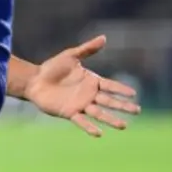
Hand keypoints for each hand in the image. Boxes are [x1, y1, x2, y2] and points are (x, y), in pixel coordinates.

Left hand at [24, 35, 141, 136]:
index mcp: (91, 81)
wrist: (34, 80)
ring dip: (111, 119)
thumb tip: (104, 38)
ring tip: (124, 125)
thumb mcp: (71, 56)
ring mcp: (80, 104)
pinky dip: (90, 127)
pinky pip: (82, 121)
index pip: (111, 86)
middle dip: (123, 106)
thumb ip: (87, 49)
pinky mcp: (69, 112)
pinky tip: (99, 133)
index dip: (122, 90)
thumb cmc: (52, 67)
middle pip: (110, 101)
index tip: (134, 94)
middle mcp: (89, 94)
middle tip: (137, 110)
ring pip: (99, 113)